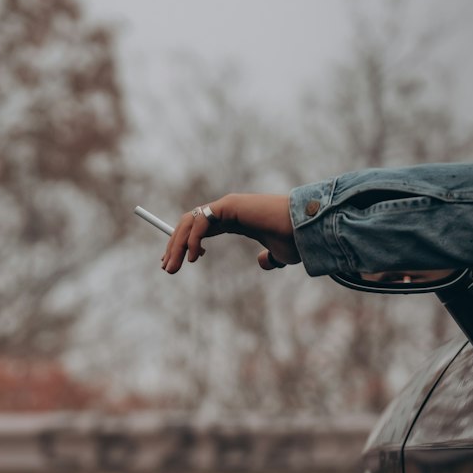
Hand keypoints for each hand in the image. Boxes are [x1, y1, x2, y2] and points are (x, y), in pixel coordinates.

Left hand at [161, 193, 298, 273]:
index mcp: (234, 219)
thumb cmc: (294, 240)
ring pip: (189, 222)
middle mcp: (227, 209)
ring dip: (176, 244)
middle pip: (189, 224)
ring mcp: (227, 205)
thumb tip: (262, 262)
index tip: (173, 263)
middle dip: (174, 245)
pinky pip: (200, 221)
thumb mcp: (280, 254)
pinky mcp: (229, 205)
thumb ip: (270, 258)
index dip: (183, 244)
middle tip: (166, 267)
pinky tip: (193, 257)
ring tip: (171, 267)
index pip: (198, 228)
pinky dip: (192, 239)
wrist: (306, 230)